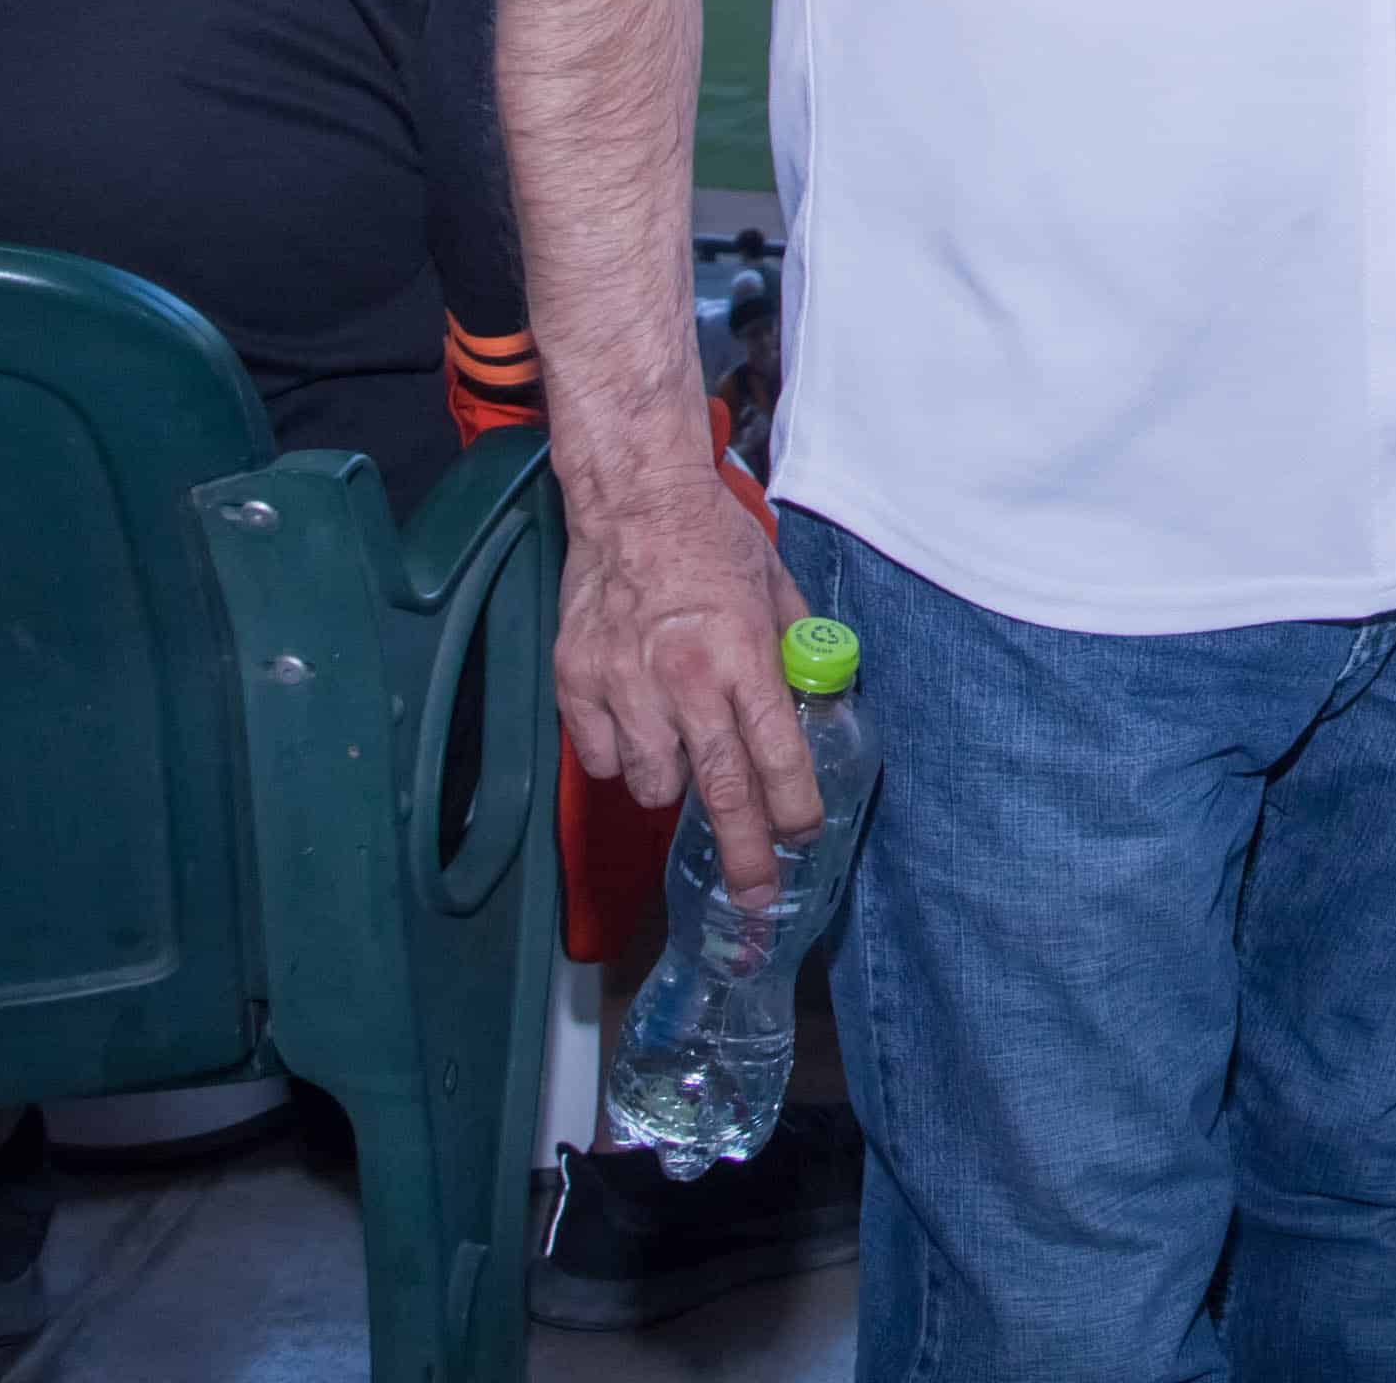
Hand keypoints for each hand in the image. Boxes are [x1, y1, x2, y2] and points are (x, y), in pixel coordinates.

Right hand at [555, 466, 819, 896]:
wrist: (632, 498)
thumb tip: (819, 698)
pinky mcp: (577, 683)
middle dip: (744, 854)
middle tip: (758, 897)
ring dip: (675, 782)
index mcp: (741, 654)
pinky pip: (604, 758)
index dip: (794, 809)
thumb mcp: (776, 587)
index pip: (775, 755)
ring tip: (684, 746)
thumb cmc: (711, 537)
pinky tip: (636, 722)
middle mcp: (683, 679)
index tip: (804, 838)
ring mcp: (623, 685)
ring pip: (653, 784)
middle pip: (719, 792)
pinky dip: (622, 755)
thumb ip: (796, 648)